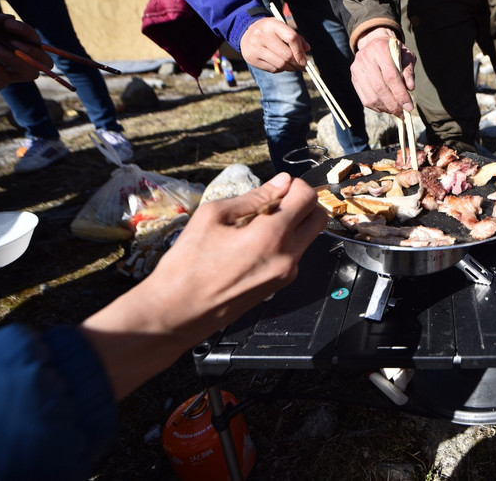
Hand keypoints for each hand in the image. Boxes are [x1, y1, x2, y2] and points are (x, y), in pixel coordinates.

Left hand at [0, 12, 53, 97]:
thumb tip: (12, 20)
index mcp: (7, 43)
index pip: (31, 41)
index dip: (28, 33)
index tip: (11, 25)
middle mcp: (8, 60)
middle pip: (43, 61)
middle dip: (34, 51)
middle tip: (16, 43)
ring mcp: (0, 75)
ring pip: (29, 73)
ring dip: (16, 59)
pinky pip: (3, 78)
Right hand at [80, 172, 326, 399]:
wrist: (177, 313)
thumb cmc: (187, 264)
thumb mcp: (213, 217)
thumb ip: (253, 197)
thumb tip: (281, 182)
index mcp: (272, 236)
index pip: (308, 198)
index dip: (295, 185)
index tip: (279, 185)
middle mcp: (287, 257)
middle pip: (318, 218)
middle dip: (303, 202)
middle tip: (276, 199)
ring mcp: (286, 275)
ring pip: (307, 237)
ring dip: (292, 223)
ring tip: (255, 224)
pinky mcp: (279, 286)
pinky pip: (292, 255)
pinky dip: (282, 242)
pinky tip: (251, 244)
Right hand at [239, 17, 310, 72]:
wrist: (245, 32)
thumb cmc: (269, 31)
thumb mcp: (281, 28)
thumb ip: (295, 38)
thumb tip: (307, 49)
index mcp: (272, 24)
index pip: (291, 38)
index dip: (300, 51)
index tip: (304, 60)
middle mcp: (262, 35)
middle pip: (287, 55)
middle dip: (297, 63)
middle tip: (302, 66)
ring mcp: (255, 47)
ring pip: (280, 64)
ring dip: (290, 68)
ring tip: (292, 66)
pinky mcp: (251, 58)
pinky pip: (272, 69)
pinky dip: (280, 69)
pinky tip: (280, 65)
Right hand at [352, 27, 416, 114]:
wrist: (375, 43)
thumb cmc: (395, 51)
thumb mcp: (406, 56)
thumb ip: (409, 71)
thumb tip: (410, 88)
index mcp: (380, 50)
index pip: (391, 76)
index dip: (400, 94)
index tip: (409, 107)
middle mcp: (366, 58)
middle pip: (380, 88)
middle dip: (393, 104)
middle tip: (403, 114)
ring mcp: (357, 69)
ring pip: (371, 96)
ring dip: (385, 108)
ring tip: (396, 111)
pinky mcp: (353, 78)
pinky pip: (365, 99)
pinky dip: (377, 107)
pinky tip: (386, 108)